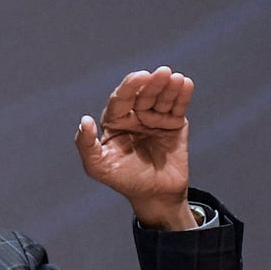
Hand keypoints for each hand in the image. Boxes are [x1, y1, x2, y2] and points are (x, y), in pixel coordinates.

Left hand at [74, 65, 196, 229]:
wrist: (155, 196)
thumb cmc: (123, 181)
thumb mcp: (98, 167)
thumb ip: (86, 144)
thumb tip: (84, 120)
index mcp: (114, 121)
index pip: (121, 99)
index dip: (130, 87)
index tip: (140, 77)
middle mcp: (134, 116)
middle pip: (143, 95)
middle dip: (153, 84)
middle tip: (162, 73)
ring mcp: (155, 118)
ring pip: (162, 98)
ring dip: (169, 86)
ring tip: (175, 78)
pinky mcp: (174, 124)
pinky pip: (178, 106)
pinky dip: (182, 95)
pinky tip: (185, 84)